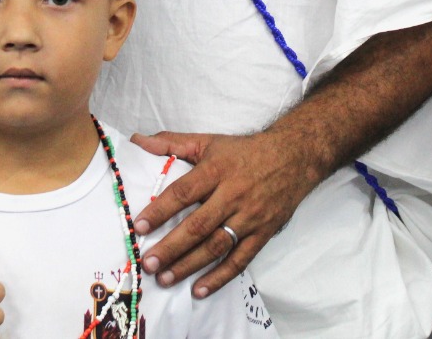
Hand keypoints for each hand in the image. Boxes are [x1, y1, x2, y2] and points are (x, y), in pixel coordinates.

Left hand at [131, 128, 323, 299]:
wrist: (294, 157)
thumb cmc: (244, 151)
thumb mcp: (208, 141)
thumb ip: (172, 143)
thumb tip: (138, 141)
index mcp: (216, 170)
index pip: (184, 192)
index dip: (160, 210)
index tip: (139, 227)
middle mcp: (233, 195)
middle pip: (198, 226)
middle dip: (171, 247)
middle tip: (148, 264)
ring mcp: (249, 217)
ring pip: (216, 246)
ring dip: (189, 266)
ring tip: (165, 279)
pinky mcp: (263, 233)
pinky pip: (240, 260)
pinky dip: (220, 277)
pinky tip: (199, 290)